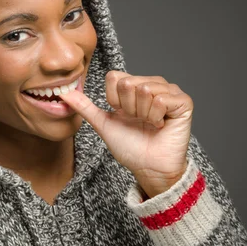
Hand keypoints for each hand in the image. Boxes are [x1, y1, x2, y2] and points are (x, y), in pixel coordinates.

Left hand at [59, 71, 193, 198]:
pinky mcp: (183, 102)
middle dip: (129, 109)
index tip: (123, 115)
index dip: (114, 100)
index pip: (114, 77)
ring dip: (143, 114)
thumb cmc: (130, 147)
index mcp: (134, 85)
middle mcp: (153, 83)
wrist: (148, 168)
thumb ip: (85, 107)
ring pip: (145, 90)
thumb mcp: (104, 124)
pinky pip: (161, 99)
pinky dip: (156, 117)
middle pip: (128, 83)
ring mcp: (169, 91)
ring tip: (150, 124)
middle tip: (138, 121)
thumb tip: (63, 93)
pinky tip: (161, 125)